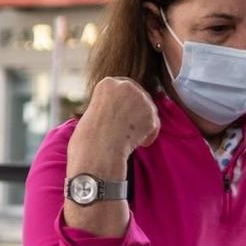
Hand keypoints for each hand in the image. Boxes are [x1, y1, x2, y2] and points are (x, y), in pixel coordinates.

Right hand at [64, 78, 158, 236]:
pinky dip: (148, 136)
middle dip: (137, 119)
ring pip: (151, 112)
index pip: (128, 90)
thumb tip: (115, 99)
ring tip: (123, 141)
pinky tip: (132, 143)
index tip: (115, 130)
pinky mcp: (147, 112)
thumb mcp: (96, 118)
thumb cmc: (89, 147)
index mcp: (107, 83)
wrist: (95, 162)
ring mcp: (136, 97)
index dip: (125, 114)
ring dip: (142, 129)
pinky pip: (156, 124)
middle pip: (143, 99)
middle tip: (120, 138)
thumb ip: (110, 106)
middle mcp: (122, 85)